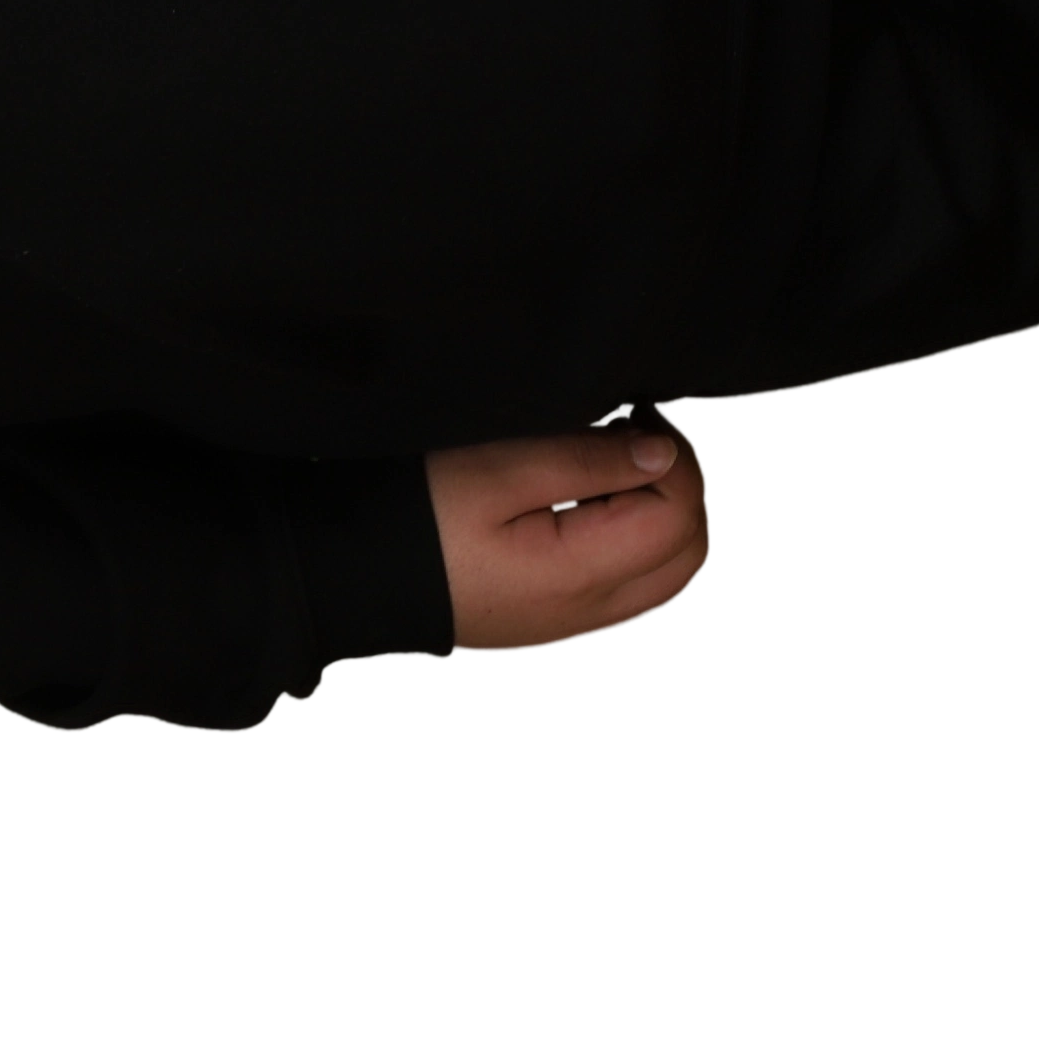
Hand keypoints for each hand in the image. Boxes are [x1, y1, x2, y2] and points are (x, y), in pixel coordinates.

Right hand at [426, 416, 717, 654]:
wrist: (351, 579)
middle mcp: (593, 610)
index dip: (672, 457)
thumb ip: (582, 460)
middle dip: (679, 489)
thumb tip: (658, 453)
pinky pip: (632, 590)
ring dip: (663, 520)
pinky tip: (593, 511)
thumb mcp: (493, 471)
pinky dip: (638, 548)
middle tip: (635, 437)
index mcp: (582, 573)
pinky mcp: (556, 622)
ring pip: (667, 576)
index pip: (678, 515)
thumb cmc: (411, 521)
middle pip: (688, 552)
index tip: (634, 415)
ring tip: (615, 471)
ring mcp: (577, 623)